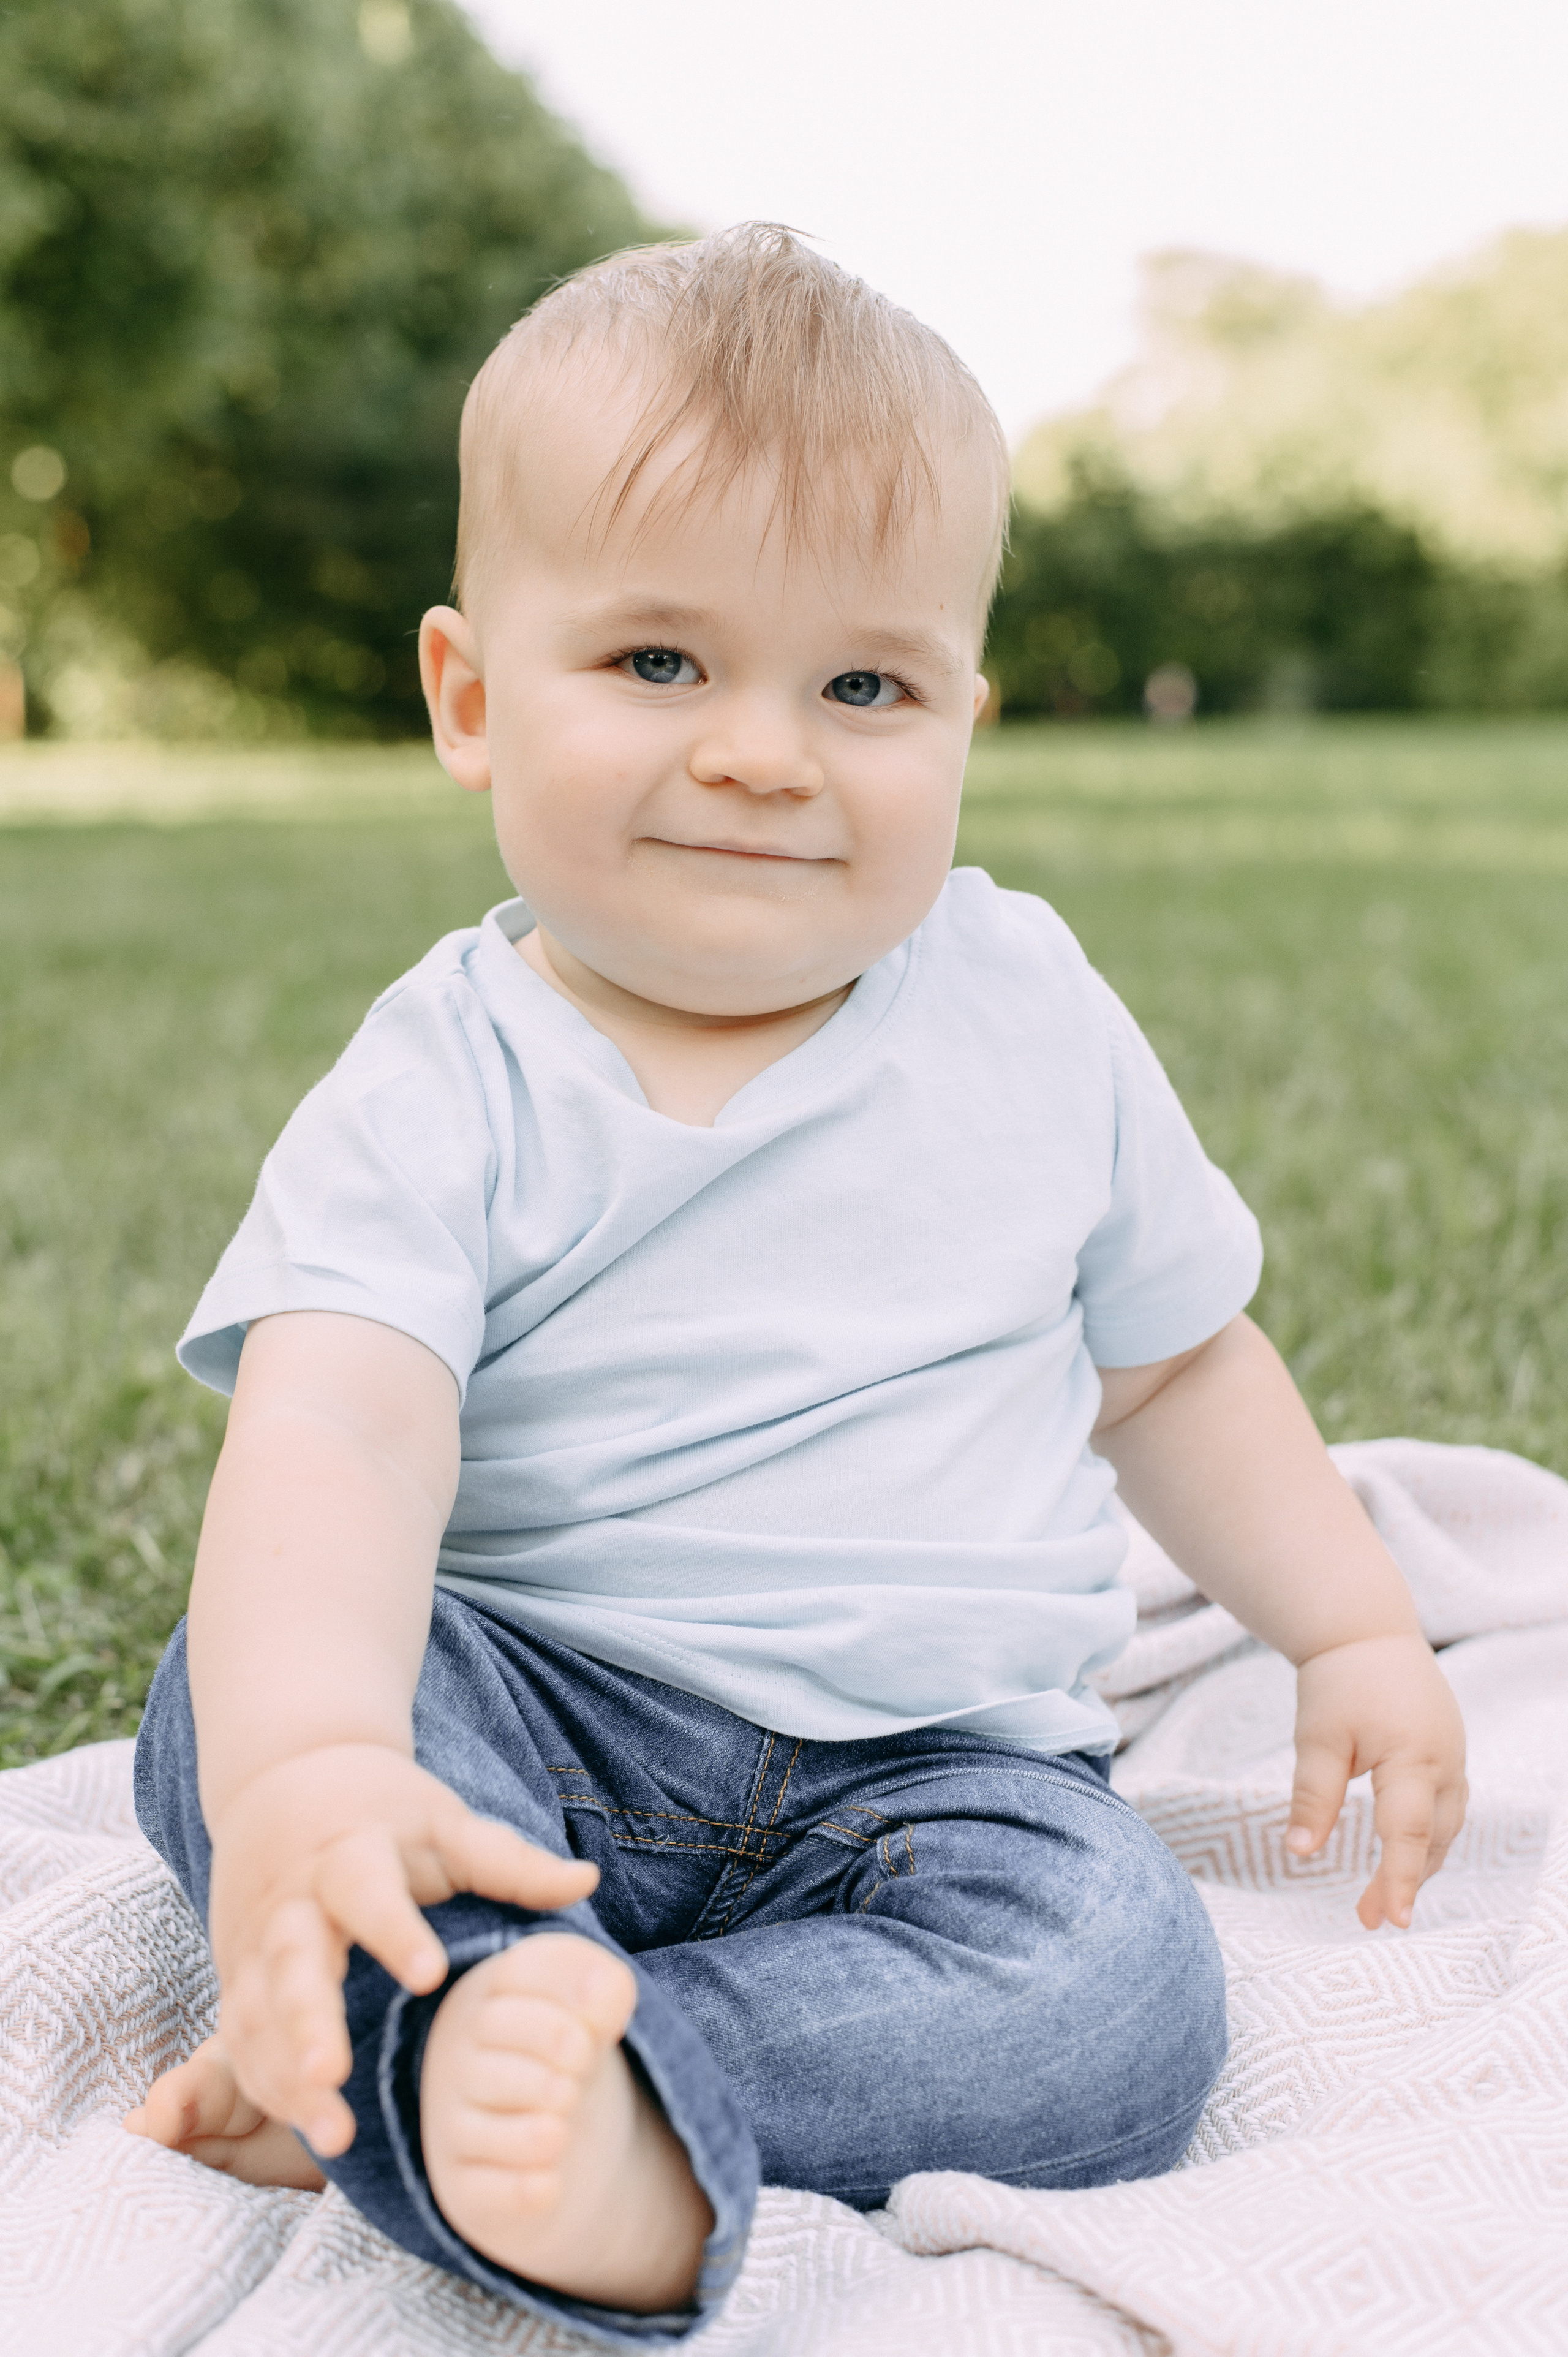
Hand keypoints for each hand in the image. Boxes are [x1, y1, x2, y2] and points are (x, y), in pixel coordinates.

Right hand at [206, 1744, 598, 2158]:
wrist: (287, 1775)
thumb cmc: (384, 1810)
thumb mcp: (444, 1823)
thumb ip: (509, 1861)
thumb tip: (588, 1879)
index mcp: (348, 1852)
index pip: (366, 1890)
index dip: (394, 1930)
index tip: (430, 1973)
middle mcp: (292, 1899)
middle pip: (290, 1960)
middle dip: (308, 2021)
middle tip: (334, 2075)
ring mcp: (254, 1939)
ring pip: (257, 2011)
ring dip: (286, 2072)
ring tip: (331, 2132)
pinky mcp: (235, 1972)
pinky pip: (240, 2035)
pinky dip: (265, 2080)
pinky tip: (305, 2123)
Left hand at [1287, 1634, 1467, 1929]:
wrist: (1368, 1631)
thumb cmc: (1339, 1681)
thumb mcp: (1317, 1737)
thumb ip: (1313, 1796)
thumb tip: (1299, 1853)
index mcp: (1413, 1758)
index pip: (1408, 1834)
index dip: (1400, 1880)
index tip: (1392, 1921)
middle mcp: (1444, 1763)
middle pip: (1431, 1840)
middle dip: (1403, 1882)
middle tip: (1368, 1919)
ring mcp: (1454, 1757)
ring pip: (1445, 1828)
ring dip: (1419, 1864)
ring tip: (1380, 1900)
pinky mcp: (1449, 1752)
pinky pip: (1447, 1808)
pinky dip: (1428, 1837)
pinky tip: (1405, 1853)